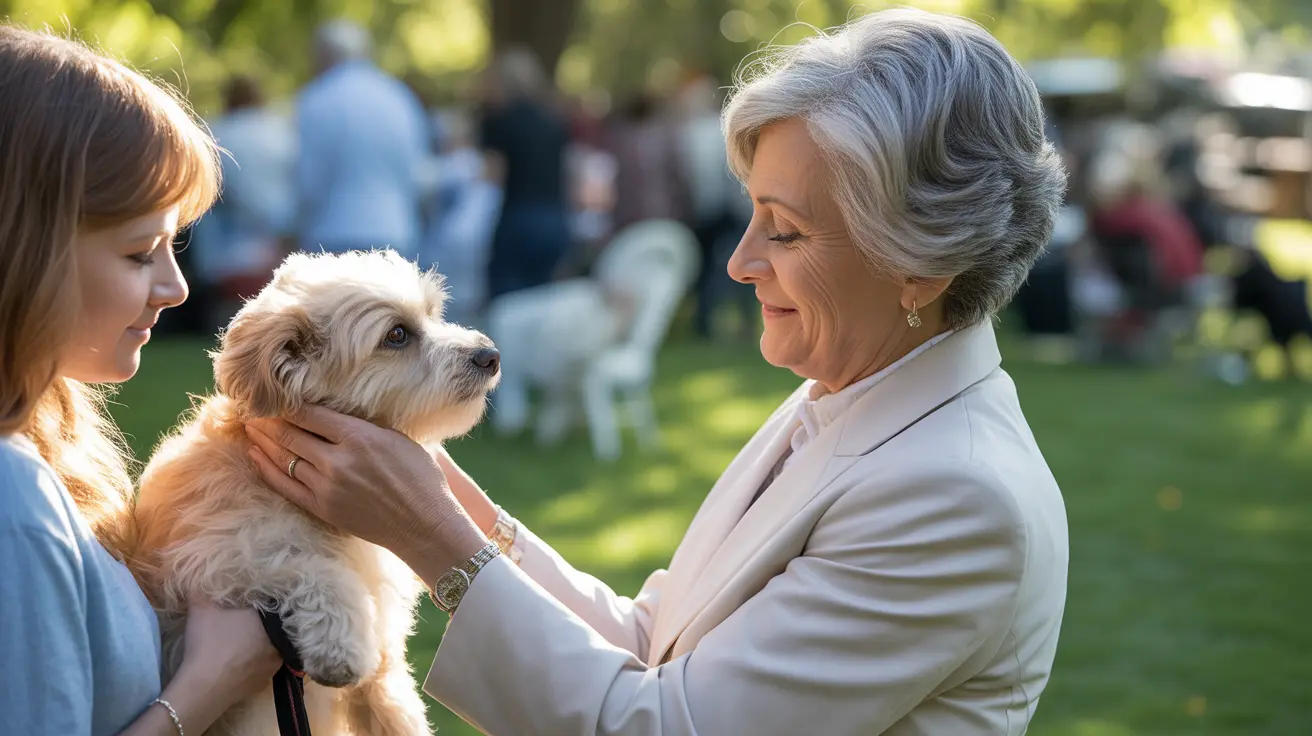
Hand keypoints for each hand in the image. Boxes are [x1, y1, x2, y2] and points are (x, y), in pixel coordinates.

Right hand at [119, 601, 281, 734]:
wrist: (204, 687)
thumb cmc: (207, 643)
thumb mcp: (200, 609)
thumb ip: (202, 589)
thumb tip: (199, 575)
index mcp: (268, 620)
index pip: (271, 606)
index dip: (260, 604)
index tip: (250, 603)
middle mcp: (278, 641)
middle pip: (273, 628)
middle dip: (261, 625)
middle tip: (245, 623)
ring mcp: (274, 664)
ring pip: (271, 648)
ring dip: (260, 645)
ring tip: (243, 642)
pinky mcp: (265, 683)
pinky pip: (263, 667)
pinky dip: (254, 664)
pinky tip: (240, 662)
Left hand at [244, 406, 486, 581]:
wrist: (424, 524)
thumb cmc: (420, 478)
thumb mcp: (397, 438)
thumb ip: (364, 424)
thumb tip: (337, 410)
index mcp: (359, 437)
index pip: (310, 413)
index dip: (287, 403)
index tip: (274, 395)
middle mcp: (338, 460)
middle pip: (290, 434)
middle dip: (267, 420)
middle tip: (250, 408)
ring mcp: (327, 486)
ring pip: (283, 458)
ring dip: (263, 441)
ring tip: (250, 427)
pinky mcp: (322, 508)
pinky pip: (284, 485)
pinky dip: (265, 468)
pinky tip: (255, 455)